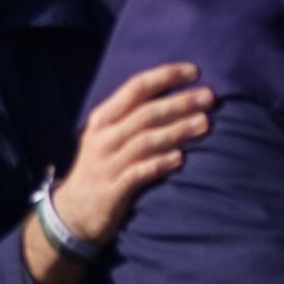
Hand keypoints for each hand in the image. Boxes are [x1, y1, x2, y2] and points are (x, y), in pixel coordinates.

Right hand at [21, 62, 212, 283]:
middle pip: (146, 113)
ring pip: (146, 140)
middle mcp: (104, 137)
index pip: (136, 87)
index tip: (194, 71)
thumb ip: (133, 119)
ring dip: (177, 131)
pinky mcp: (113, 190)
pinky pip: (139, 173)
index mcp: (103, 118)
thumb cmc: (100, 167)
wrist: (73, 212)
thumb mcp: (106, 137)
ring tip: (204, 124)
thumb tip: (177, 98)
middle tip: (210, 97)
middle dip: (180, 102)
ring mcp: (108, 163)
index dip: (165, 76)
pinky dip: (160, 163)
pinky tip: (180, 158)